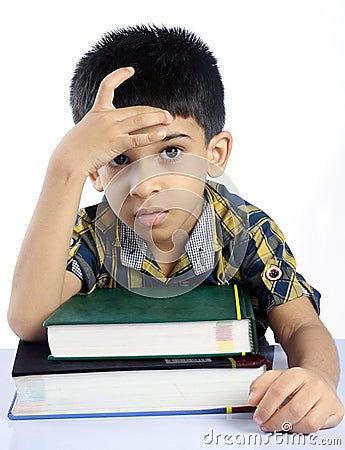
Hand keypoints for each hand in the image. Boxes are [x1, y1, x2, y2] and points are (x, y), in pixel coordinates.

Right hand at [54, 67, 172, 177]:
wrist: (69, 158)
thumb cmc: (74, 149)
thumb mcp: (84, 131)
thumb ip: (96, 128)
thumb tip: (102, 133)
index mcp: (98, 111)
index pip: (108, 85)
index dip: (119, 75)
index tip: (130, 70)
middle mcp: (107, 117)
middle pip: (136, 109)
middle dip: (153, 111)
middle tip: (167, 114)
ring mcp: (112, 129)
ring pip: (140, 120)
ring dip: (157, 119)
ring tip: (169, 119)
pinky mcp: (116, 142)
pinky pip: (138, 138)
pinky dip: (152, 136)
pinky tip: (162, 134)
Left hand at [248, 367, 343, 432]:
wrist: (319, 379)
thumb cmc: (296, 381)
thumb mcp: (275, 377)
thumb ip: (260, 385)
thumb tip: (252, 399)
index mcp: (297, 374)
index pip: (279, 390)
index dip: (265, 406)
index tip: (257, 415)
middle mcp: (314, 385)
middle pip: (294, 409)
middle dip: (275, 421)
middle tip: (265, 424)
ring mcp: (327, 398)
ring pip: (307, 422)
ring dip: (288, 428)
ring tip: (277, 426)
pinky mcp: (335, 411)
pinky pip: (316, 427)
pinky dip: (301, 430)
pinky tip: (292, 426)